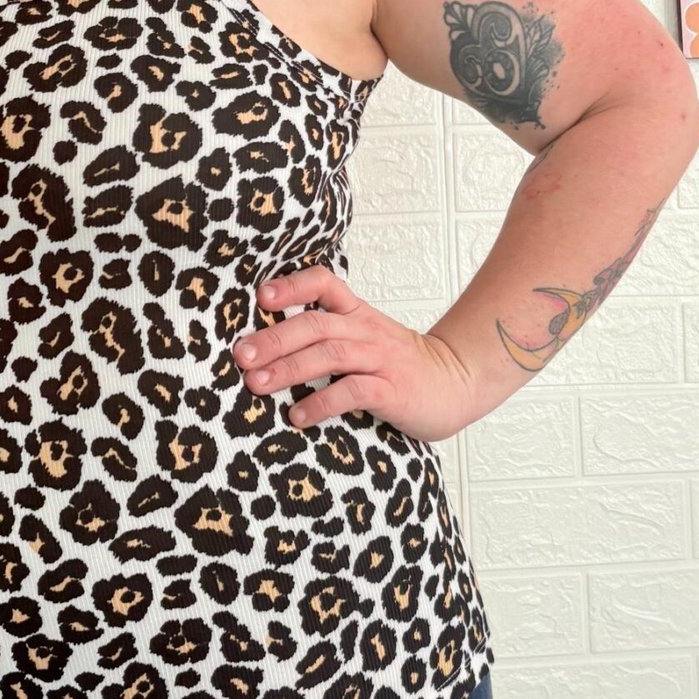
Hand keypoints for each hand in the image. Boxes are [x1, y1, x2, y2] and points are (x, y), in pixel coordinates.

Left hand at [230, 264, 480, 443]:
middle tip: (241, 355)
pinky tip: (298, 416)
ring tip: (256, 384)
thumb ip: (328, 334)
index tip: (261, 296)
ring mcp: (380, 359)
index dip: (292, 286)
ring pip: (329, 354)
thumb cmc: (401, 364)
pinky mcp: (392, 390)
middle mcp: (365, 331)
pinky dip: (322, 403)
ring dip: (289, 369)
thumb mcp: (366, 337)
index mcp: (357, 313)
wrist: (458, 382)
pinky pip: (353, 392)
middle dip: (274, 338)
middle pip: (315, 323)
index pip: (324, 283)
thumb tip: (267, 345)